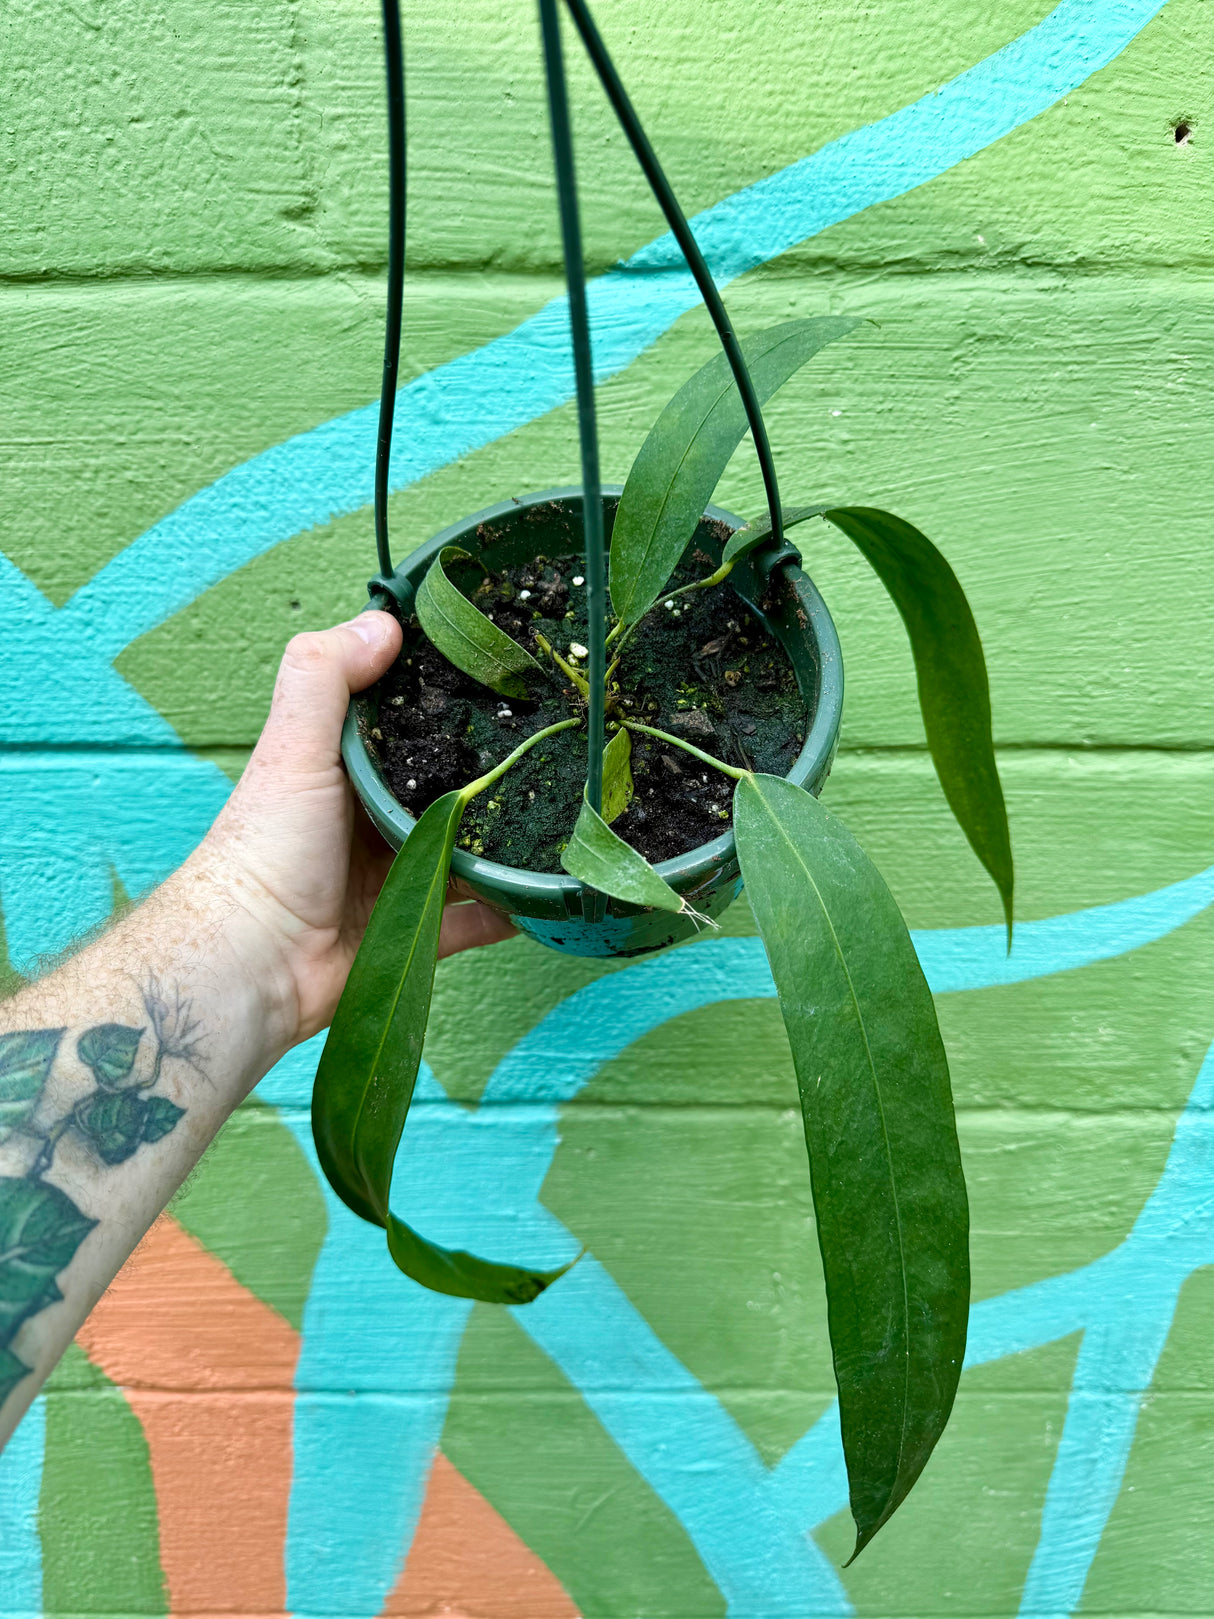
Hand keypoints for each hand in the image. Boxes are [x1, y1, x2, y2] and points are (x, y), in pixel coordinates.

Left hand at [187, 611, 515, 1048]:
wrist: (256, 963)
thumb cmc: (268, 849)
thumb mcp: (294, 747)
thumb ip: (325, 677)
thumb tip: (385, 620)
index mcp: (347, 769)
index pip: (408, 721)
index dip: (449, 697)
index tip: (507, 673)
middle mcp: (372, 819)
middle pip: (448, 787)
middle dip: (494, 773)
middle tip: (558, 748)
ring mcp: (395, 876)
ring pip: (467, 851)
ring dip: (505, 841)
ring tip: (562, 819)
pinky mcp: (412, 930)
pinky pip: (472, 918)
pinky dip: (505, 909)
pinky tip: (543, 894)